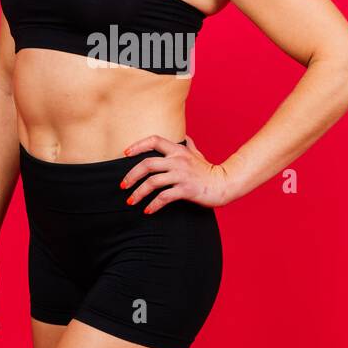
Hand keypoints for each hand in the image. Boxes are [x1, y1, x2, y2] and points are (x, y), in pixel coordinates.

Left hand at [119, 134, 236, 212]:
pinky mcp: (186, 190)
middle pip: (147, 164)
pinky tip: (147, 210)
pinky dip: (153, 205)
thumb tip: (185, 137)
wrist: (224, 184)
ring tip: (130, 201)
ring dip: (138, 193)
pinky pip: (164, 197)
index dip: (137, 145)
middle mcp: (178, 160)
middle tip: (123, 186)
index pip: (154, 140)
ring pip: (152, 182)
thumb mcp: (198, 154)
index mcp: (178, 150)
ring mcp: (181, 175)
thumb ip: (189, 145)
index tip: (125, 154)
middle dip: (131, 176)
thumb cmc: (208, 171)